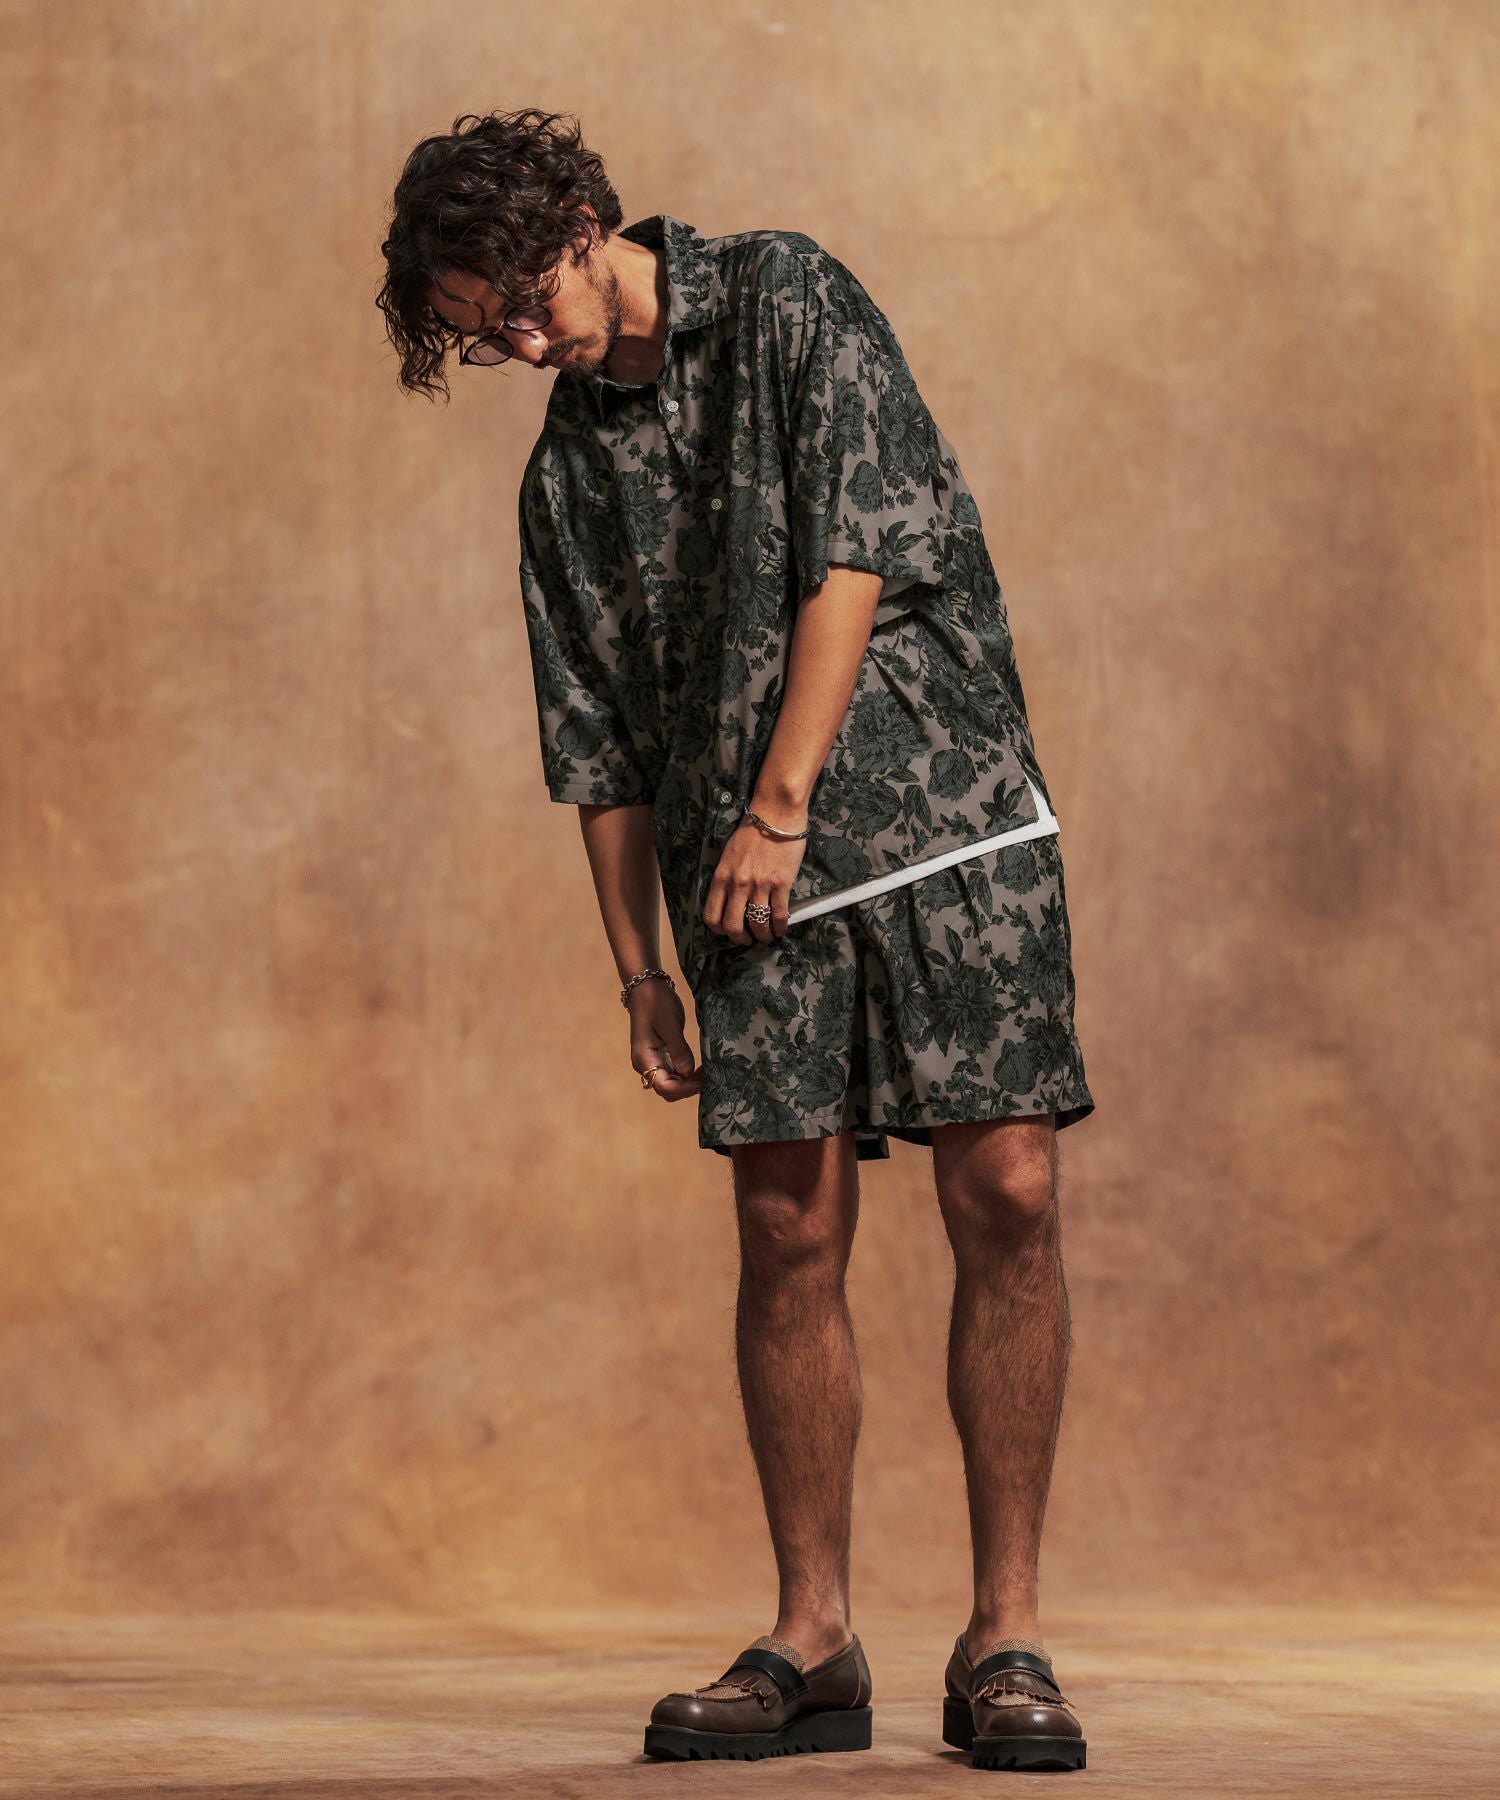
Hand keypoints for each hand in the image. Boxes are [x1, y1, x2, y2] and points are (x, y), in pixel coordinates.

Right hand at [629, 979, 700, 1102]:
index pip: (664, 1086)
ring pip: (671, 1082)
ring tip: (708, 1072)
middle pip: (668, 1089)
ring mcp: (652, 1060)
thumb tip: (687, 1073)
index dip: (685, 1088)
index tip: (703, 1082)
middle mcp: (646, 1064)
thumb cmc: (656, 1002)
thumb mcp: (671, 1025)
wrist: (645, 986)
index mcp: (644, 1059)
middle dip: (688, 1088)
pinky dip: (686, 1073)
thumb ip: (679, 1051)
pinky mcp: (660, 1055)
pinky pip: (673, 1071)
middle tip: (709, 1077)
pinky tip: (700, 1067)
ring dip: (689, 1081)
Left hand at [703, 804, 808, 944]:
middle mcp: (738, 884)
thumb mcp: (729, 854)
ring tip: (766, 936)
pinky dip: (779, 927)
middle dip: (740, 939)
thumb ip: (727, 877)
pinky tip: (781, 929)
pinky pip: (778, 914)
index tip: (728, 932)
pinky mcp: (781, 884)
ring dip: (762, 936)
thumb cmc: (752, 831)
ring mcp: (760, 885)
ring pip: (757, 923)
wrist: (775, 813)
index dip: (719, 930)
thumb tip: (730, 899)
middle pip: (733, 925)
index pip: (712, 915)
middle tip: (748, 940)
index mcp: (722, 876)